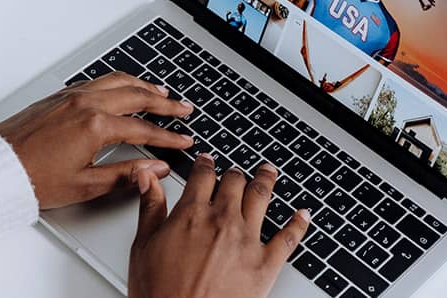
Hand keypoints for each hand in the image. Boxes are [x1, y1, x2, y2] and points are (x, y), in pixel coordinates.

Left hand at [0, 72, 194, 209]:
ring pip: (118, 81)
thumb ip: (125, 174)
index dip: (168, 137)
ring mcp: (72, 96)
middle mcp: (86, 104)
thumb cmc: (32, 178)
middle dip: (164, 103)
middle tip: (183, 109)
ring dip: (143, 85)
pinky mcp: (59, 96)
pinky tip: (123, 86)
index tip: (183, 141)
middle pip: (137, 96)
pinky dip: (119, 81)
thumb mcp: (85, 186)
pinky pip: (98, 80)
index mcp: (95, 126)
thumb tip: (154, 169)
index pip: (143, 129)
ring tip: (161, 92)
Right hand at [129, 155, 310, 297]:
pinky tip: (303, 214)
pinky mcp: (265, 264)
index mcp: (191, 213)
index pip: (203, 175)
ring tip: (269, 172)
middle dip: (235, 174)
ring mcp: (246, 241)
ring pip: (262, 198)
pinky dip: (299, 223)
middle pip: (235, 182)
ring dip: (267, 181)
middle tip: (237, 172)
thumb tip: (147, 178)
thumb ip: (150, 208)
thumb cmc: (160, 294)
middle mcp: (222, 221)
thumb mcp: (143, 247)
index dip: (206, 165)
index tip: (207, 162)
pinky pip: (289, 237)